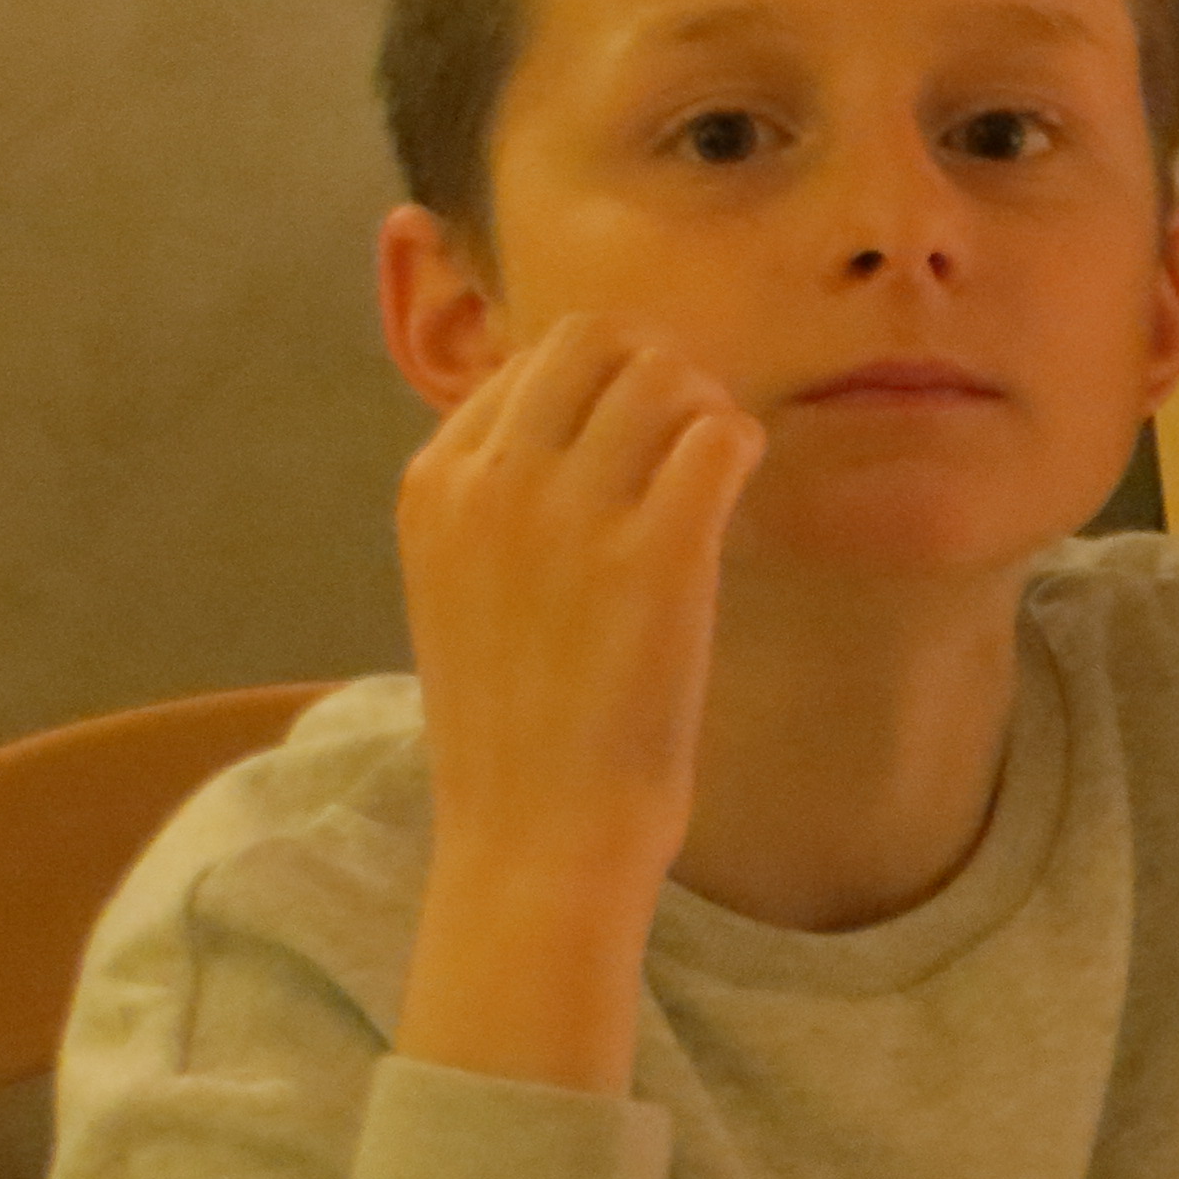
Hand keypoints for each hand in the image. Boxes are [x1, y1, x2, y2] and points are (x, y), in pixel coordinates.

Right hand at [393, 313, 765, 1091]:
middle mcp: (493, 482)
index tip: (631, 443)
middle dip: (659, 370)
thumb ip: (497, 495)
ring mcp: (571, 513)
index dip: (600, 385)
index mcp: (436, 485)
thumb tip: (579, 409)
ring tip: (711, 476)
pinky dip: (742, 450)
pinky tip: (734, 502)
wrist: (535, 839)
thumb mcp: (462, 584)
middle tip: (685, 439)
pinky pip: (723, 436)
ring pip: (667, 375)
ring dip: (706, 409)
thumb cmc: (514, 720)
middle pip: (600, 339)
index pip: (534, 357)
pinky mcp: (656, 551)